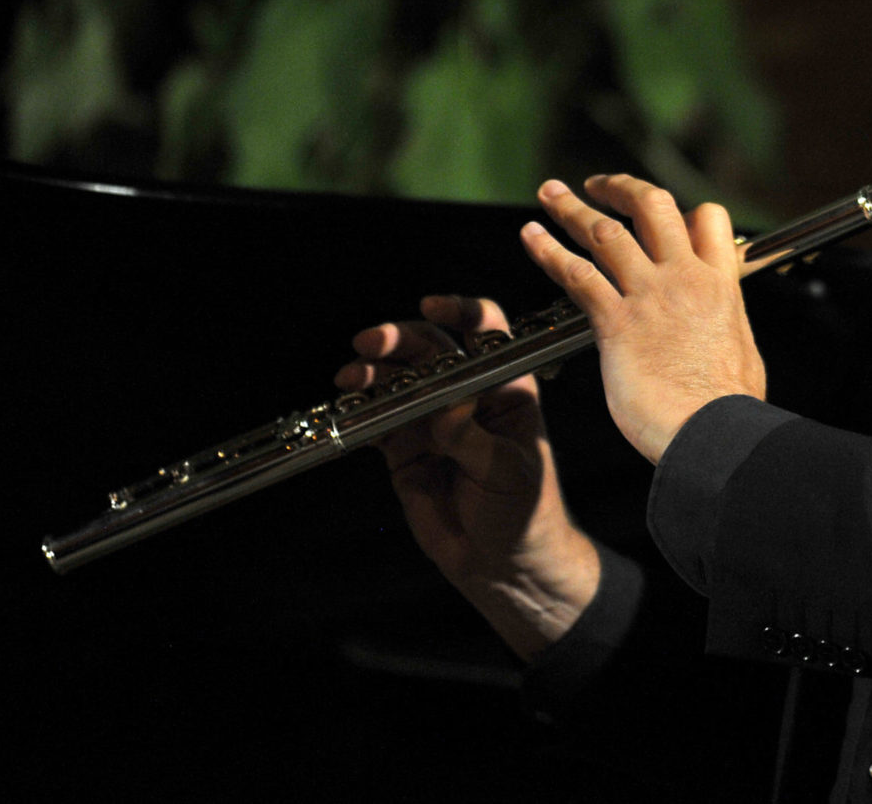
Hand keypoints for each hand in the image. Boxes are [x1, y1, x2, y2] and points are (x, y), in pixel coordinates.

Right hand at [335, 294, 598, 659]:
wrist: (504, 564)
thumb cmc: (525, 511)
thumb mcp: (508, 470)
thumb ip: (471, 437)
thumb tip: (442, 408)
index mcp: (506, 388)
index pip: (486, 332)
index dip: (461, 311)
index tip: (433, 306)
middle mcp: (467, 395)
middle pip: (431, 349)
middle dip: (401, 339)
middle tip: (372, 343)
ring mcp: (433, 420)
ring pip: (398, 380)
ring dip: (373, 371)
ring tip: (352, 375)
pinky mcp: (406, 449)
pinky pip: (377, 420)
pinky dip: (359, 411)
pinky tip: (346, 405)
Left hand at [521, 174, 766, 463]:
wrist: (714, 431)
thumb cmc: (728, 407)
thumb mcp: (741, 349)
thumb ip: (722, 326)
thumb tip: (717, 329)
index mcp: (720, 285)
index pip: (707, 221)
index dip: (682, 210)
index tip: (663, 215)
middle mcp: (683, 279)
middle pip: (652, 206)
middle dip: (620, 188)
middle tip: (597, 184)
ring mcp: (648, 296)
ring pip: (605, 231)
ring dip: (571, 208)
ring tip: (550, 193)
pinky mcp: (615, 322)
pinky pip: (577, 274)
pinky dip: (549, 251)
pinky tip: (531, 237)